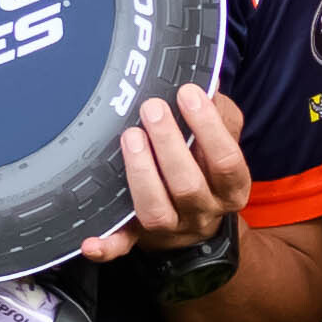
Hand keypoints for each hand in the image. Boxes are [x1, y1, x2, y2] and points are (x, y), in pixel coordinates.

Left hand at [78, 90, 254, 260]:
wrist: (199, 217)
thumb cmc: (207, 163)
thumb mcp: (224, 136)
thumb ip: (217, 110)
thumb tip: (206, 75)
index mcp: (231, 187)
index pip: (226, 161)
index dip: (208, 128)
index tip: (188, 93)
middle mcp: (204, 211)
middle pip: (188, 186)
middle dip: (169, 145)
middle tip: (151, 109)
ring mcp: (171, 227)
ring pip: (156, 211)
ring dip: (141, 174)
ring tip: (130, 137)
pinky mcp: (140, 237)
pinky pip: (122, 247)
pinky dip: (107, 246)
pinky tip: (90, 241)